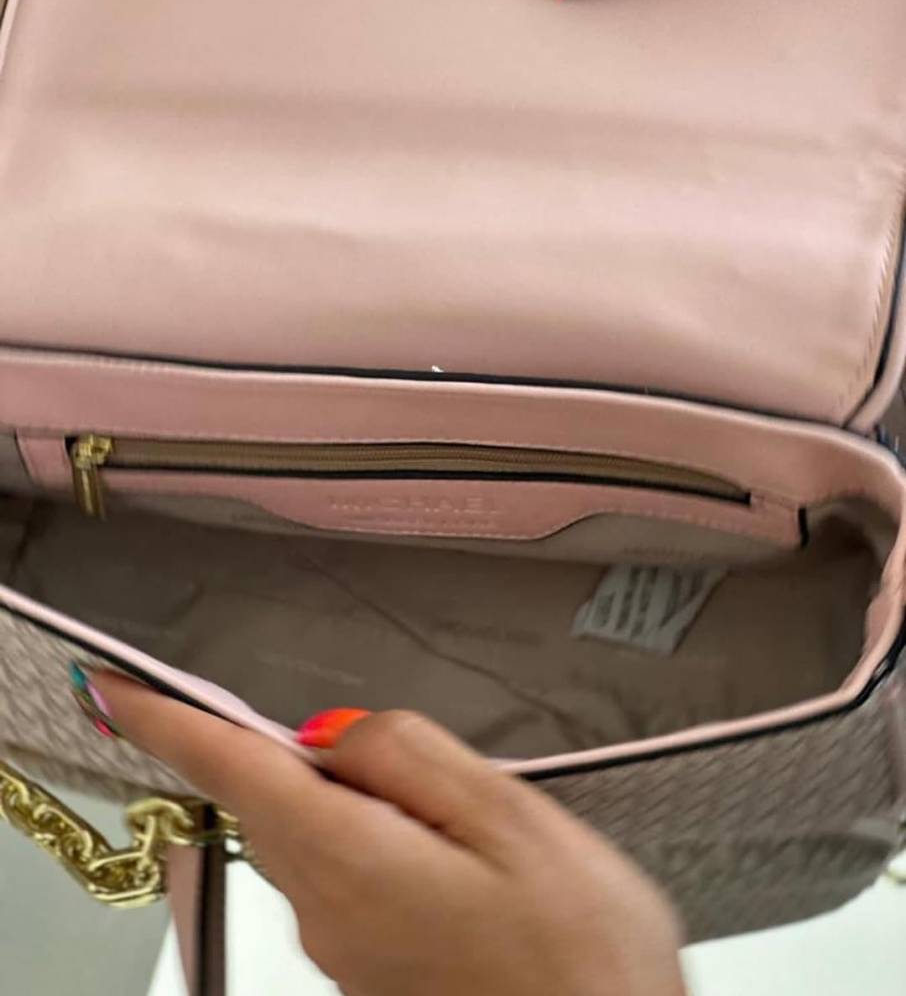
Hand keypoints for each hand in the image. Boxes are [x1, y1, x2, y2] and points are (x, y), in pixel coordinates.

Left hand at [94, 675, 685, 995]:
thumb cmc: (580, 946)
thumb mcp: (510, 816)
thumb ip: (410, 756)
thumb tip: (334, 734)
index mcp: (353, 861)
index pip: (234, 772)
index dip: (171, 724)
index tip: (114, 692)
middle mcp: (328, 912)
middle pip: (271, 802)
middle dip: (282, 751)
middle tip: (348, 729)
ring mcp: (346, 949)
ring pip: (308, 837)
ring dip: (336, 795)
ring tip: (435, 798)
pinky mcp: (372, 967)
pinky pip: (340, 876)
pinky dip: (362, 837)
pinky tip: (440, 846)